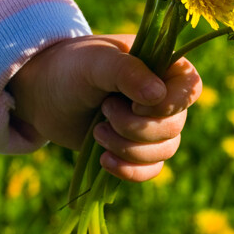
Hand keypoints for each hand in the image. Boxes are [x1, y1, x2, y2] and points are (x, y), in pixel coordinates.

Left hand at [7, 34, 201, 181]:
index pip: (190, 89)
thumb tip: (158, 96)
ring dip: (128, 148)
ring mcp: (152, 125)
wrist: (43, 95)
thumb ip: (126, 72)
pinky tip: (104, 161)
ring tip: (97, 132)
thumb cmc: (71, 68)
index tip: (134, 104)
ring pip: (164, 151)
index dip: (168, 105)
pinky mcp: (137, 150)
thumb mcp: (95, 63)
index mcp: (163, 66)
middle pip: (174, 126)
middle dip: (135, 127)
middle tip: (104, 111)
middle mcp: (164, 96)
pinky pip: (151, 170)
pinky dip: (129, 171)